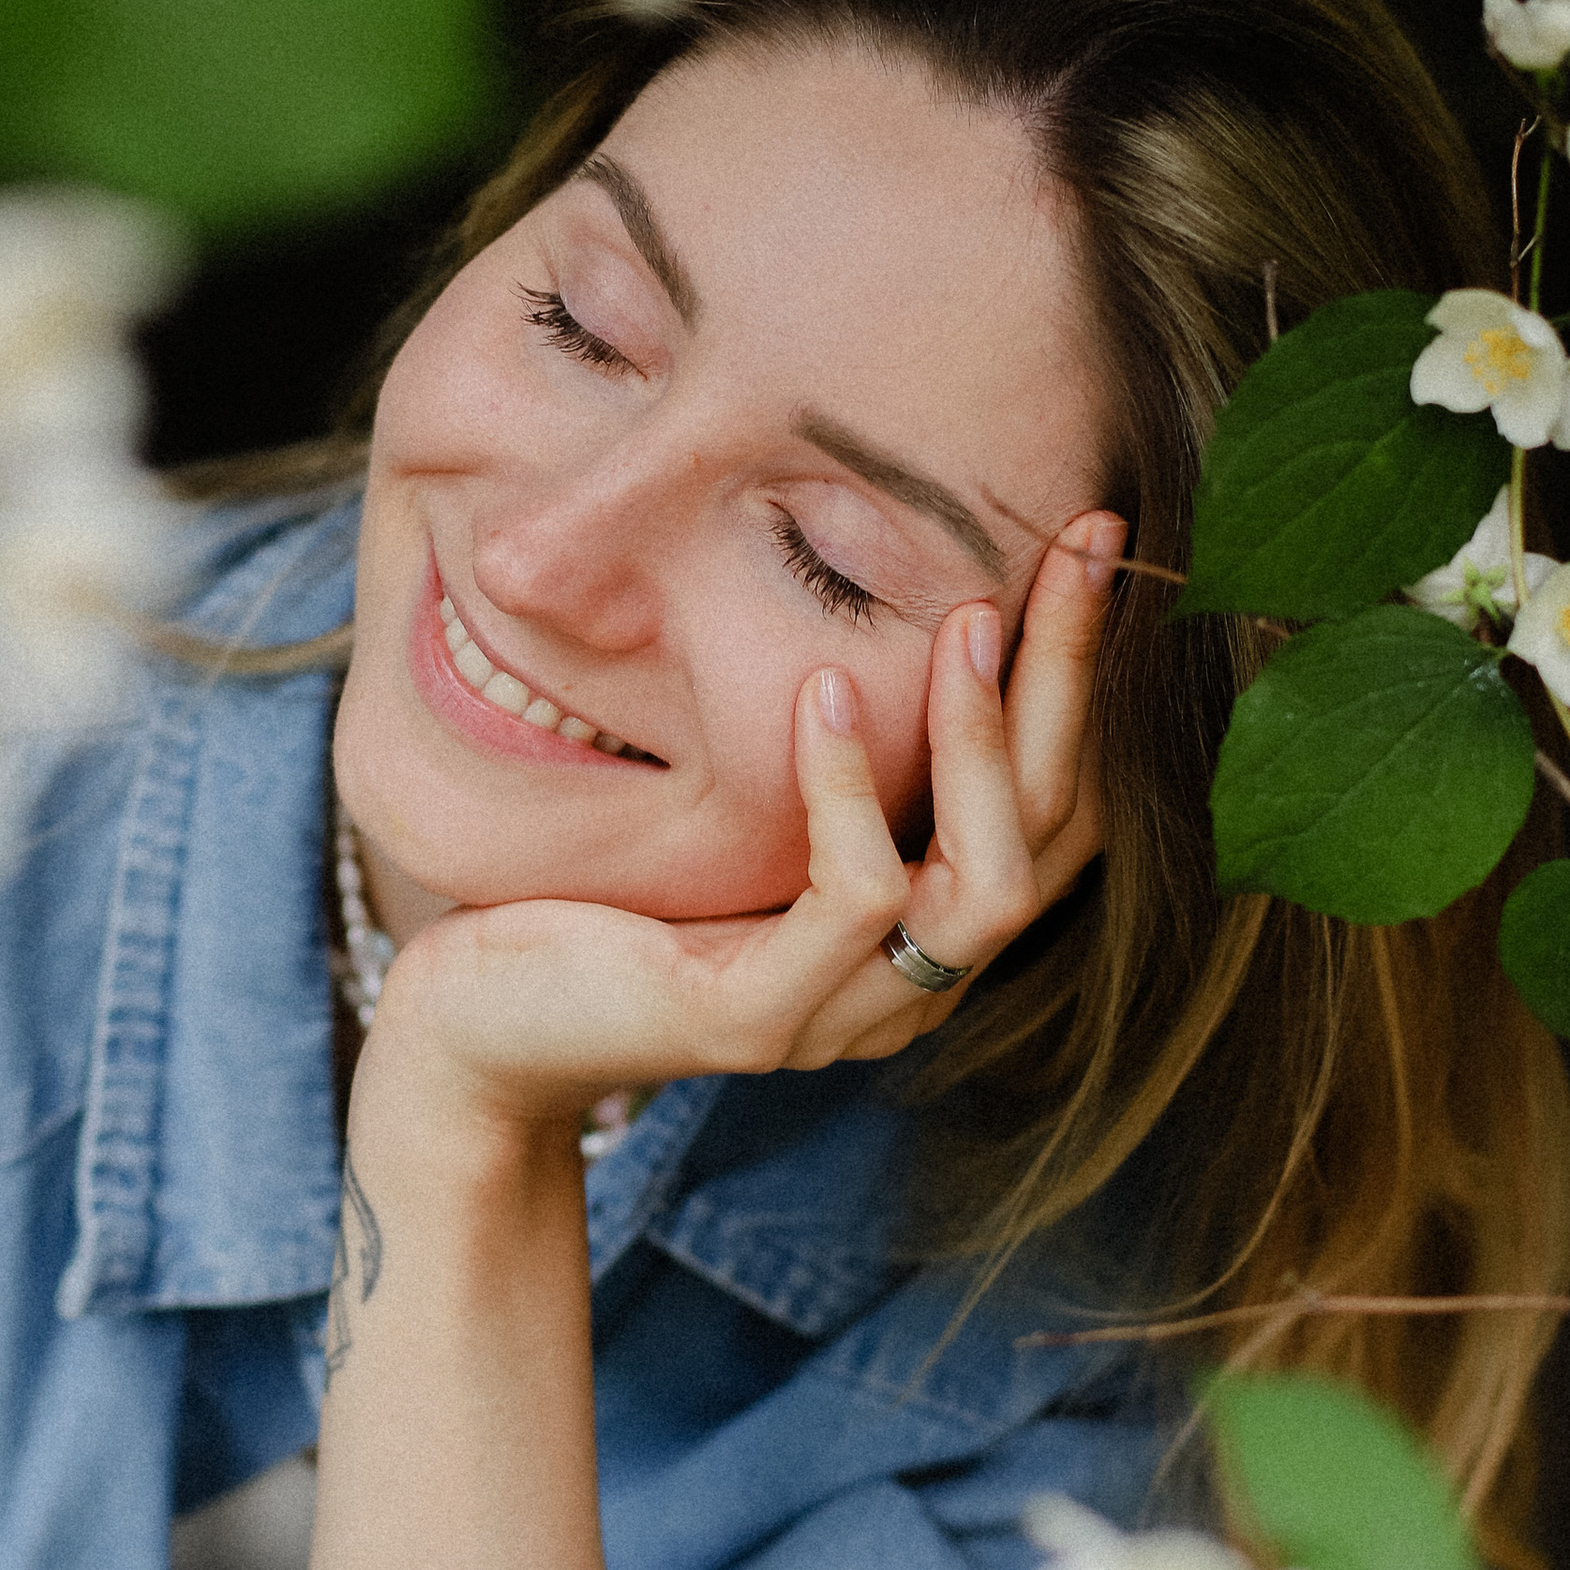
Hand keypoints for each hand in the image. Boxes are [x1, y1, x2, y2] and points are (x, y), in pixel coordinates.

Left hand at [357, 515, 1126, 1139]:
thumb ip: (821, 741)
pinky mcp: (759, 1021)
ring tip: (971, 617)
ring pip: (987, 884)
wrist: (474, 1032)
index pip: (1062, 804)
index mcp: (922, 926)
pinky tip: (820, 688)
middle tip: (1084, 545)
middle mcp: (914, 980)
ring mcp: (846, 1013)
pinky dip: (850, 787)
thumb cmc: (604, 894)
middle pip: (1057, 835)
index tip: (1094, 537)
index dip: (1091, 676)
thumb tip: (862, 575)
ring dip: (985, 737)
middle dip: (1075, 680)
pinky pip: (853, 899)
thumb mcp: (736, 805)